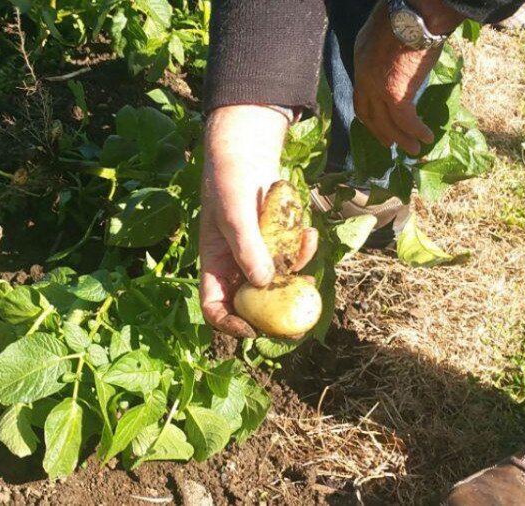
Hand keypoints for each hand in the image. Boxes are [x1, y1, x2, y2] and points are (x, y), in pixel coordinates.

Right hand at [199, 105, 317, 337]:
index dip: (229, 324)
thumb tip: (264, 283)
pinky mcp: (278, 244)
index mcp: (215, 266)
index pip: (215, 307)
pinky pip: (293, 259)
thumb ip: (248, 248)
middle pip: (251, 304)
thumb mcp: (234, 215)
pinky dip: (303, 250)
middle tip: (298, 321)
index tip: (252, 331)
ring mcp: (259, 256)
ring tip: (307, 255)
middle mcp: (236, 267)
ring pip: (278, 284)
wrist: (247, 154)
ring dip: (295, 277)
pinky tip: (309, 232)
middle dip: (274, 313)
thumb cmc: (229, 183)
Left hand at [353, 1, 460, 154]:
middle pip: (369, 114)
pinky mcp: (396, 94)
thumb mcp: (385, 30)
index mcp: (361, 59)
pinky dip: (416, 131)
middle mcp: (364, 77)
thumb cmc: (405, 13)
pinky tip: (426, 137)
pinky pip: (406, 120)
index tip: (377, 124)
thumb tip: (399, 55)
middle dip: (380, 132)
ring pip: (388, 122)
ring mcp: (378, 88)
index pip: (361, 95)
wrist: (414, 12)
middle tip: (391, 144)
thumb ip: (387, 48)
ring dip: (402, 138)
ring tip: (414, 150)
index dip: (369, 113)